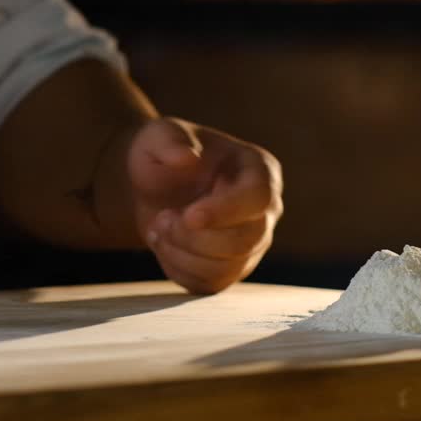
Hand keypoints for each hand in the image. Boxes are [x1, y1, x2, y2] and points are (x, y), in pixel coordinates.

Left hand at [123, 118, 281, 293]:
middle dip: (194, 236)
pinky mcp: (232, 268)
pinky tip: (165, 244)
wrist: (154, 185)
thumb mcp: (158, 136)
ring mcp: (252, 243)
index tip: (188, 216)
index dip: (225, 211)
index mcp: (259, 170)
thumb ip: (171, 142)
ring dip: (182, 252)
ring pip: (228, 267)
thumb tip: (187, 158)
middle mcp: (266, 210)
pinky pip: (211, 284)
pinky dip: (179, 268)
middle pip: (245, 240)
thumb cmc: (164, 154)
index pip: (258, 198)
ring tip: (159, 226)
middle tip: (162, 217)